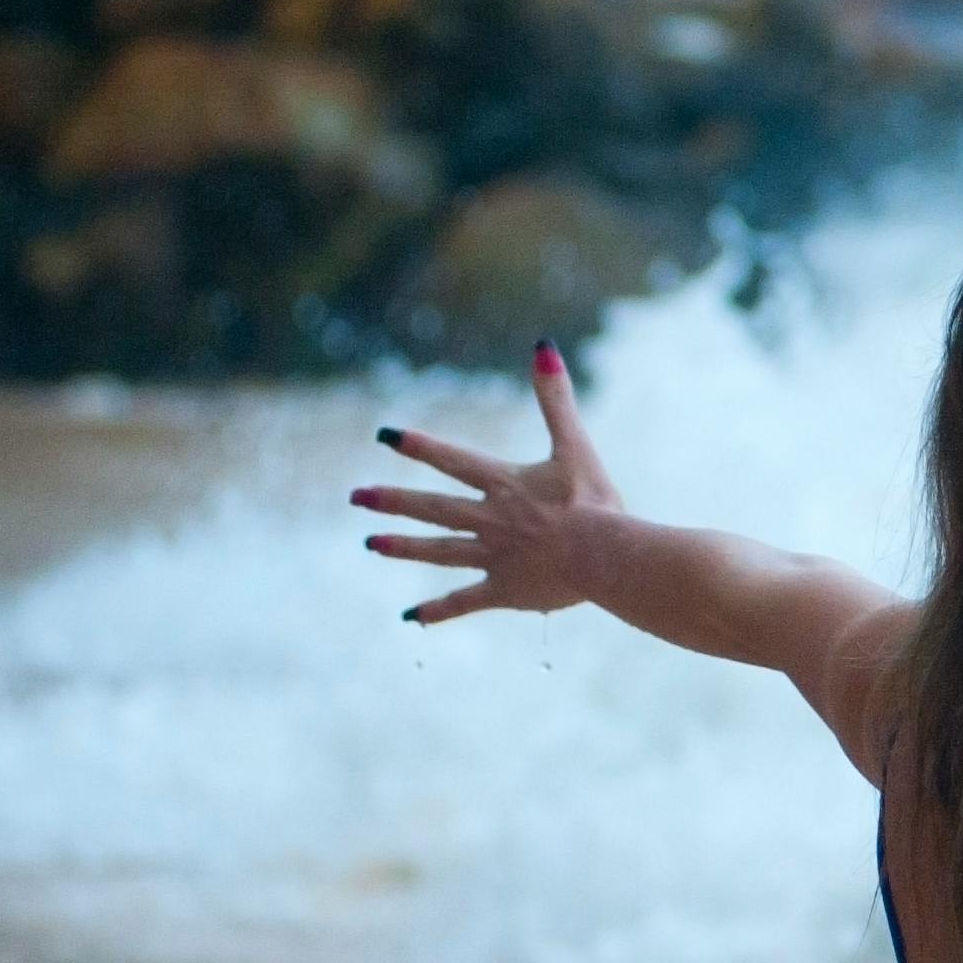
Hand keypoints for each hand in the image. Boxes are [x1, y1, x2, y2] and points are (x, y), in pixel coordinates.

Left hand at [351, 343, 624, 625]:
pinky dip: (438, 611)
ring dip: (404, 546)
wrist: (607, 556)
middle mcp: (489, 519)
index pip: (451, 461)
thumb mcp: (574, 445)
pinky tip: (411, 617)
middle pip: (431, 507)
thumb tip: (542, 345)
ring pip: (439, 550)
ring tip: (371, 544)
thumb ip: (555, 398)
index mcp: (504, 485)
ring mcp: (493, 556)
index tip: (384, 436)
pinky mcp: (504, 590)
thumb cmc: (596, 501)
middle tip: (356, 496)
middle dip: (392, 501)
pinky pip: (464, 600)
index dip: (418, 446)